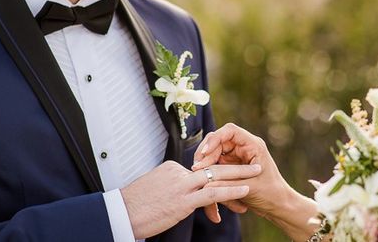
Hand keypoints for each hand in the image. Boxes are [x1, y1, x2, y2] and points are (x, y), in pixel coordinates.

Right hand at [120, 160, 259, 238]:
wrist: (119, 215)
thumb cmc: (132, 207)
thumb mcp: (153, 191)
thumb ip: (169, 188)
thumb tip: (176, 195)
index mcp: (171, 169)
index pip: (200, 170)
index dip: (218, 175)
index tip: (231, 178)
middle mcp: (178, 173)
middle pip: (213, 166)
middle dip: (236, 165)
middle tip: (254, 163)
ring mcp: (181, 186)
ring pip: (217, 176)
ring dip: (240, 175)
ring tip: (258, 172)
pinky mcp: (183, 201)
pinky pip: (213, 193)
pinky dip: (231, 190)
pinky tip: (245, 190)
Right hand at [193, 123, 319, 240]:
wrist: (278, 206)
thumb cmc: (271, 194)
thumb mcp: (248, 188)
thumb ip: (227, 184)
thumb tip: (204, 182)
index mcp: (253, 145)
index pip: (230, 131)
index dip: (214, 139)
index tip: (204, 153)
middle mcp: (243, 148)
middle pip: (217, 142)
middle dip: (206, 155)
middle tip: (197, 170)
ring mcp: (236, 157)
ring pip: (213, 155)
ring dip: (206, 167)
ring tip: (200, 180)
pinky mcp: (231, 168)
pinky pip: (215, 168)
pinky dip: (210, 177)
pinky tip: (207, 188)